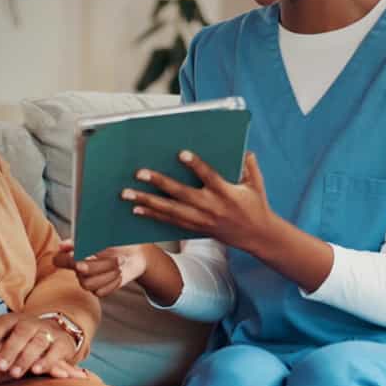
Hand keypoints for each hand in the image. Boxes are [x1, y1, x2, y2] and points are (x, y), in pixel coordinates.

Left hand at [0, 311, 85, 379]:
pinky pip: (55, 351)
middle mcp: (32, 323)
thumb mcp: (8, 338)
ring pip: (37, 341)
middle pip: (21, 331)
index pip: (3, 322)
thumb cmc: (24, 341)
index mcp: (15, 320)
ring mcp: (48, 332)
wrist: (57, 333)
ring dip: (26, 357)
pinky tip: (37, 370)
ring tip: (15, 373)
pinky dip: (47, 361)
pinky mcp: (62, 344)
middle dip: (10, 348)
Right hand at [54, 238, 147, 296]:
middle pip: (80, 272)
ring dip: (108, 273)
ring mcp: (88, 280)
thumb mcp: (102, 237)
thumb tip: (62, 246)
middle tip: (116, 259)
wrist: (135, 253)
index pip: (58, 260)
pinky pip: (100, 292)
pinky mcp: (99, 290)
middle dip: (100, 265)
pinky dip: (112, 282)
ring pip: (89, 284)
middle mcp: (79, 268)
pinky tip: (119, 273)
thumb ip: (83, 240)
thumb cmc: (118, 241)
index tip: (79, 256)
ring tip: (119, 264)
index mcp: (76, 252)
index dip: (65, 260)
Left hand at [121, 150, 274, 252]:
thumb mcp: (256, 183)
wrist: (258, 237)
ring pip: (170, 210)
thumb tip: (244, 149)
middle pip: (181, 194)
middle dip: (159, 183)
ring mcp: (201, 220)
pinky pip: (171, 222)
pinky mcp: (196, 228)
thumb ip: (249, 165)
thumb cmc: (256, 204)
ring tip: (127, 194)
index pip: (209, 176)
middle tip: (140, 173)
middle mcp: (211, 207)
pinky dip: (153, 216)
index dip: (196, 165)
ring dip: (147, 202)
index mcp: (226, 192)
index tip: (181, 153)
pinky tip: (137, 209)